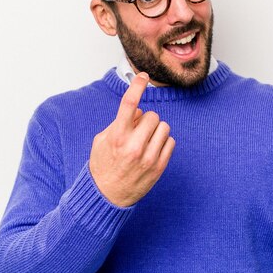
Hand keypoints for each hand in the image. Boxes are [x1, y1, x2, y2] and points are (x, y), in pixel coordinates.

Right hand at [89, 72, 174, 206]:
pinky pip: (171, 142)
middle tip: (138, 129)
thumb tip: (138, 111)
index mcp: (117, 136)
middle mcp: (133, 146)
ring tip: (145, 140)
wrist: (106, 196)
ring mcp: (148, 157)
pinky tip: (152, 150)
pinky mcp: (159, 167)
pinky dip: (163, 142)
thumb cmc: (103, 165)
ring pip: (164, 127)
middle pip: (152, 115)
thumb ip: (119, 123)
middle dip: (147, 119)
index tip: (143, 75)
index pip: (129, 104)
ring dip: (156, 130)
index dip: (136, 86)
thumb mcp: (102, 140)